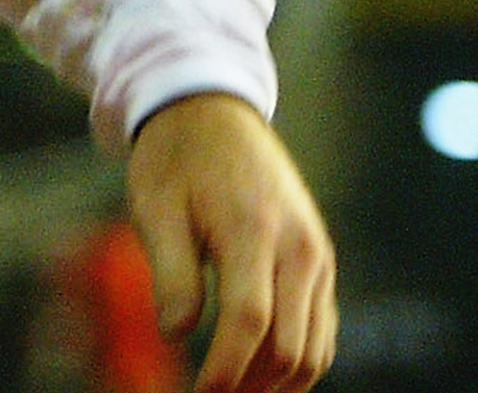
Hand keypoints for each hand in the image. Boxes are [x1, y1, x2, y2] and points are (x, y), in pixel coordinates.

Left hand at [126, 92, 336, 391]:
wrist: (212, 112)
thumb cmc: (175, 160)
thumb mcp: (155, 207)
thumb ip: (170, 272)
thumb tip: (175, 335)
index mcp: (254, 231)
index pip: (249, 322)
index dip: (225, 370)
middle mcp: (300, 248)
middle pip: (291, 346)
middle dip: (252, 385)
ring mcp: (318, 256)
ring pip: (315, 347)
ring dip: (277, 381)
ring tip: (231, 390)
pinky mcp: (320, 261)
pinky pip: (321, 327)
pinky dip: (295, 357)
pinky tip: (255, 368)